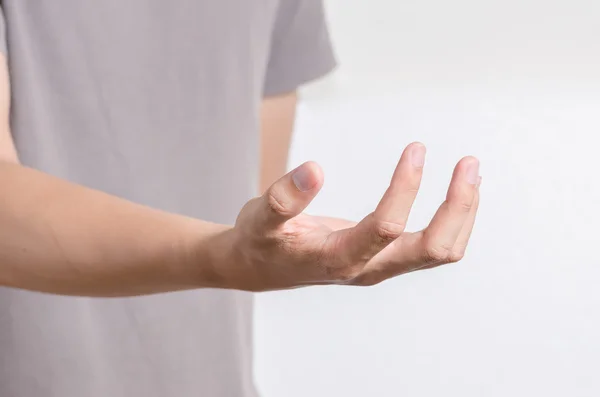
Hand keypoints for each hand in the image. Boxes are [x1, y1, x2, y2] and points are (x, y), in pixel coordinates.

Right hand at [219, 143, 480, 290]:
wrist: (262, 268)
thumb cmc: (261, 241)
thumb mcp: (259, 218)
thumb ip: (283, 198)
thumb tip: (315, 169)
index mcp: (338, 259)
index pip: (387, 228)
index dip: (405, 188)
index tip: (416, 149)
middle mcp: (368, 268)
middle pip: (433, 250)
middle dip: (457, 207)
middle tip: (469, 163)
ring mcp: (381, 267)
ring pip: (441, 251)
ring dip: (462, 213)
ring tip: (470, 171)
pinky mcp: (386, 259)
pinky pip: (432, 247)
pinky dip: (452, 219)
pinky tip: (454, 192)